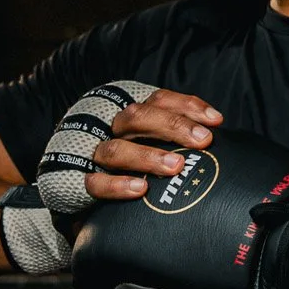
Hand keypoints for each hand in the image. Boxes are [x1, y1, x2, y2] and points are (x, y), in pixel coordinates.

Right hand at [85, 89, 222, 200]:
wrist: (72, 185)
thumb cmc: (129, 163)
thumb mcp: (150, 143)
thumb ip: (177, 141)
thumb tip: (216, 139)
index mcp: (131, 118)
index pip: (158, 100)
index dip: (186, 106)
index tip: (215, 120)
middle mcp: (112, 130)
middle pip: (138, 117)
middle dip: (173, 126)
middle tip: (203, 140)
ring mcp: (94, 155)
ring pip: (116, 149)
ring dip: (148, 156)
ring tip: (176, 166)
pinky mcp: (81, 182)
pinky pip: (95, 182)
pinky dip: (117, 185)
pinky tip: (141, 188)